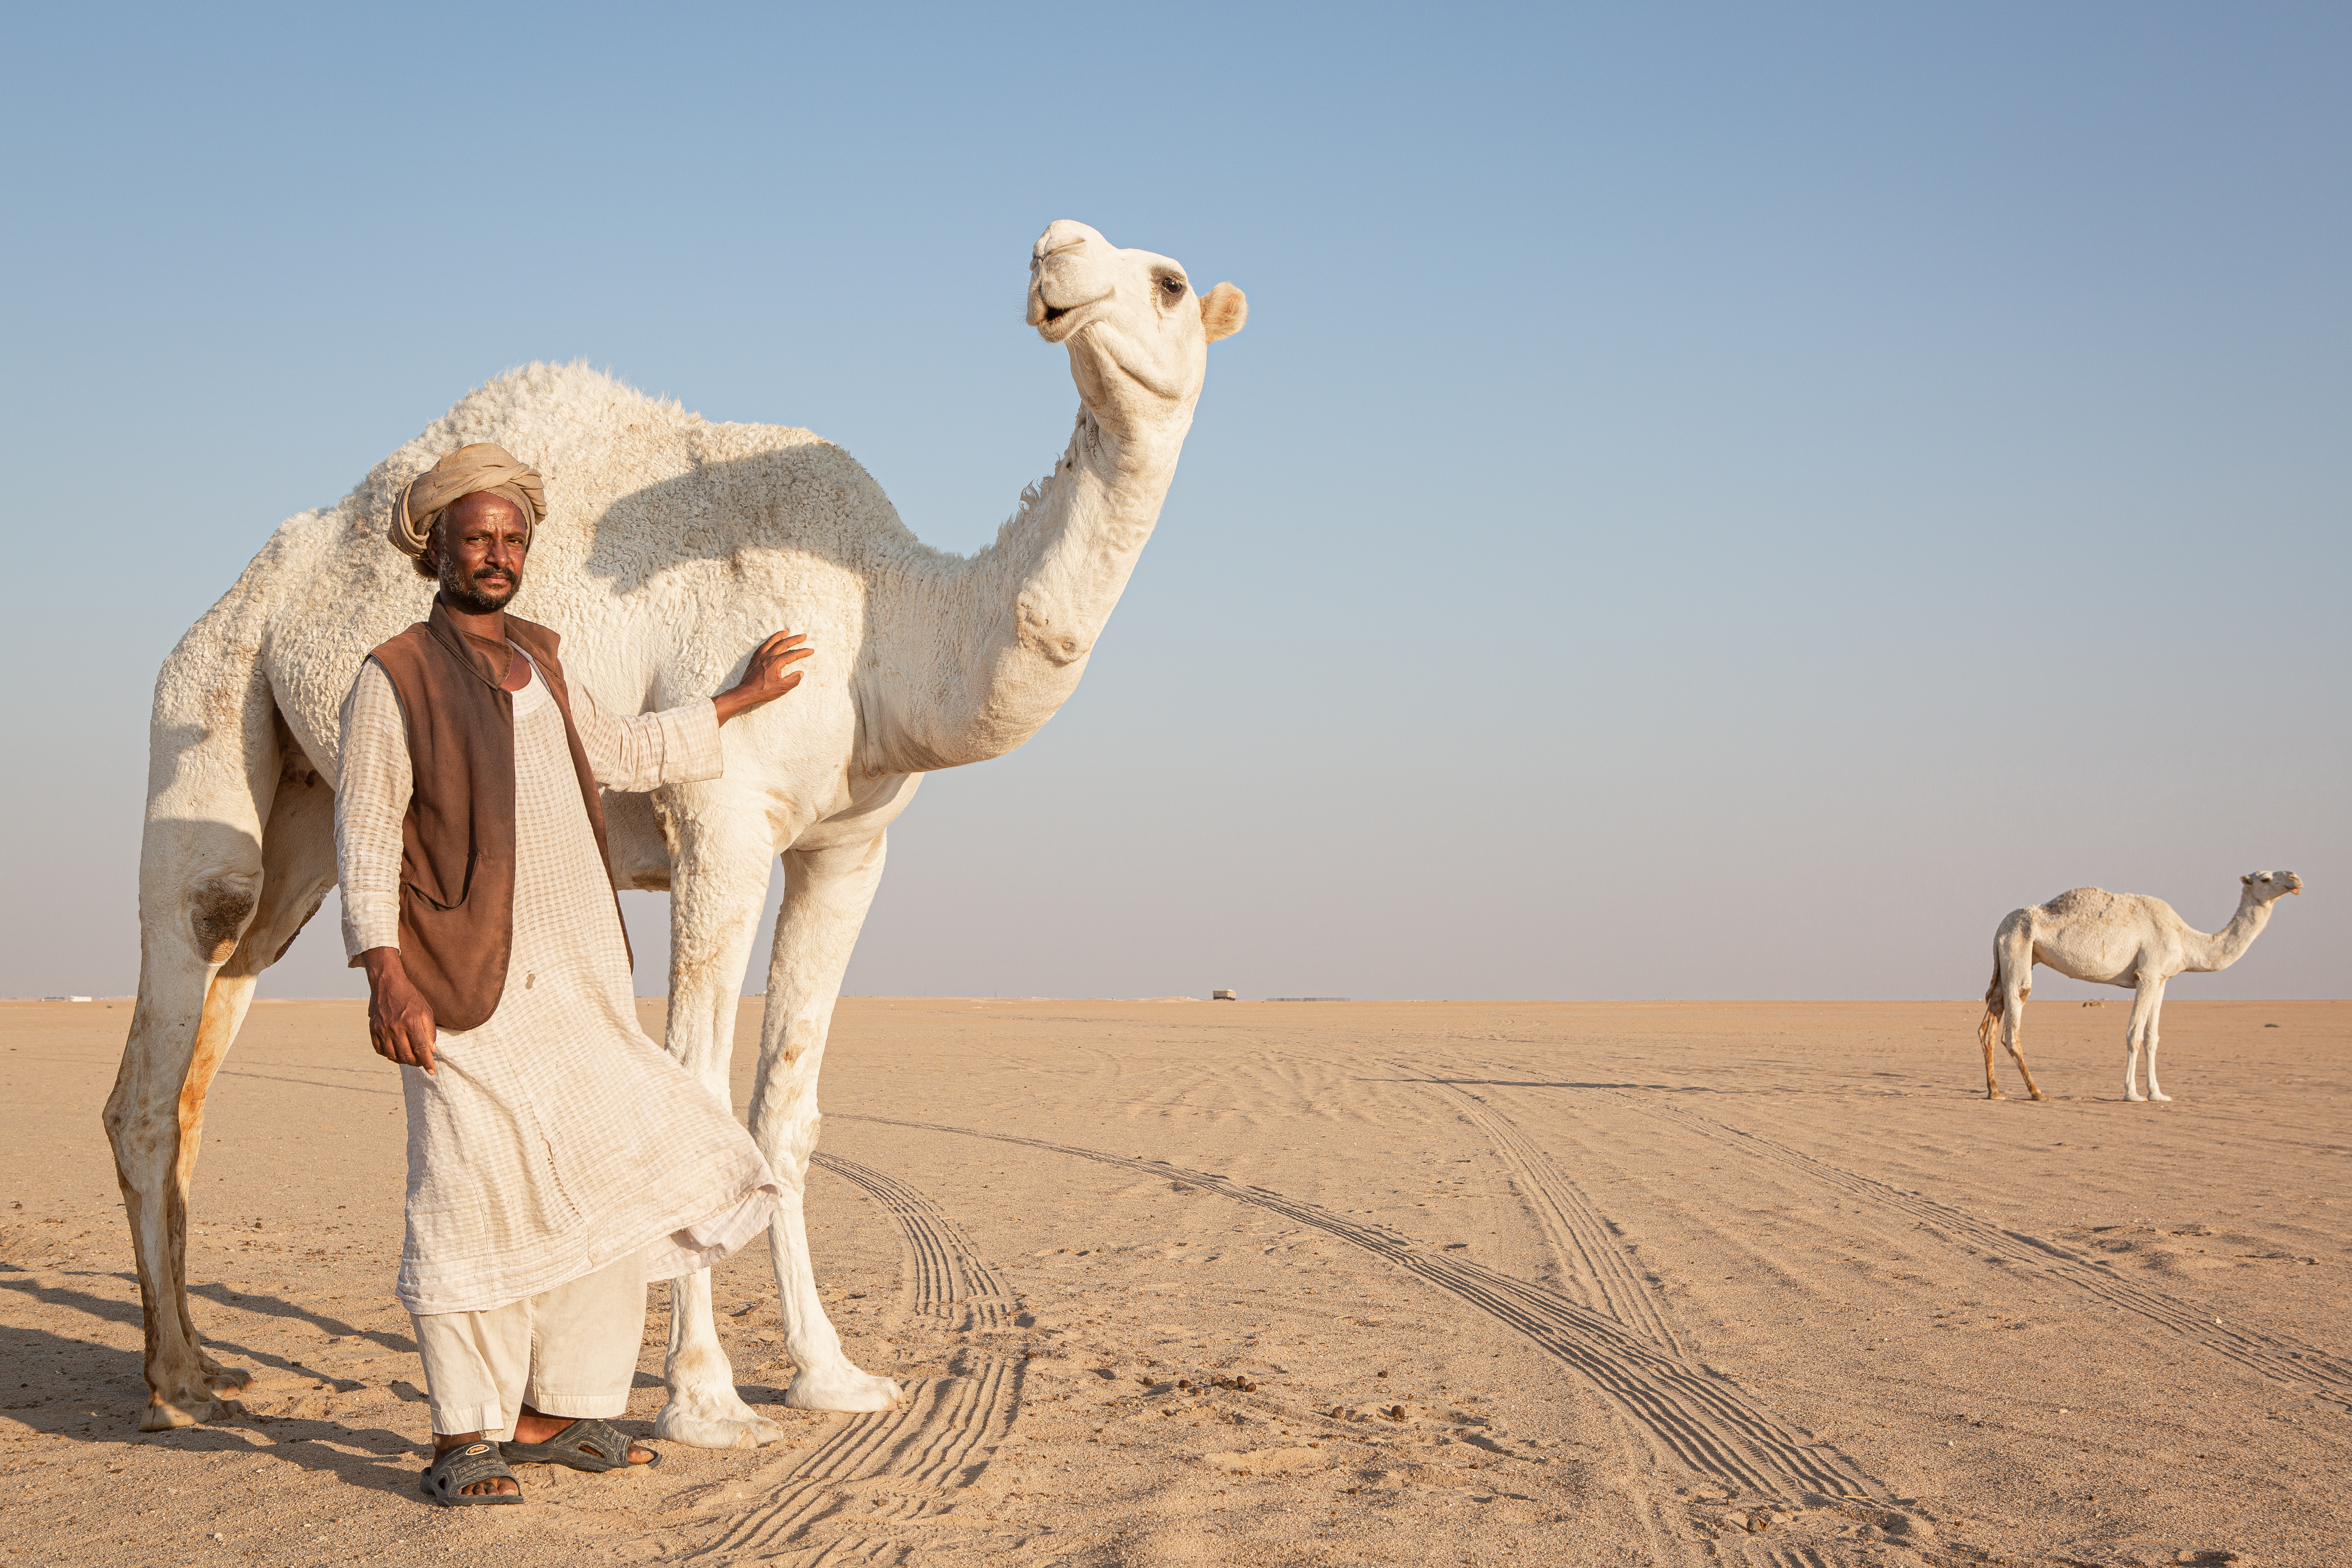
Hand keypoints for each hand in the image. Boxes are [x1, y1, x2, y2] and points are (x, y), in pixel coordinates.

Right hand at [362, 947, 438, 1073]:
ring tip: (410, 1057)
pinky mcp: (373, 1029)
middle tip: (421, 1061)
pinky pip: (380, 1050)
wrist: (387, 983)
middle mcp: (395, 1027)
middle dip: (416, 1062)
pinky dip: (389, 1055)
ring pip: (392, 1056)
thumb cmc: (410, 996)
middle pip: (406, 1055)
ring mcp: (382, 1029)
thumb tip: (432, 1050)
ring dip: (403, 1060)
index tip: (431, 1071)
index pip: (421, 1049)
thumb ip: (429, 1030)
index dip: (427, 1062)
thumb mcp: (426, 1010)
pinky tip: (396, 1052)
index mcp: (411, 1021)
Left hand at [713, 629, 813, 725]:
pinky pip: (762, 646)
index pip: (792, 655)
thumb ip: (793, 680)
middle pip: (783, 644)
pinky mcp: (754, 659)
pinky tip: (771, 640)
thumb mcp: (781, 688)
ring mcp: (760, 657)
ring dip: (779, 635)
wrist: (746, 693)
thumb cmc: (763, 691)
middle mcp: (768, 656)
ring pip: (771, 642)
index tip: (810, 650)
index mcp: (775, 662)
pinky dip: (768, 641)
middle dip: (794, 639)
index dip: (802, 652)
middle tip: (803, 636)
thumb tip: (800, 673)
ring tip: (786, 631)